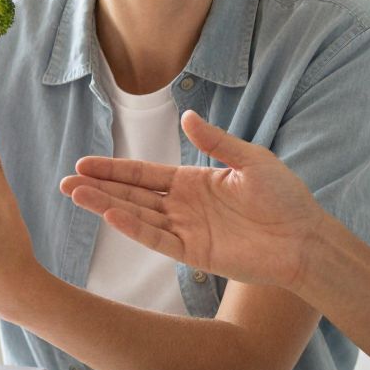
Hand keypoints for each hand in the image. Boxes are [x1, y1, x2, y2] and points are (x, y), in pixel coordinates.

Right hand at [58, 109, 327, 286]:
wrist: (305, 239)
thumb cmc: (285, 197)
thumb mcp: (251, 160)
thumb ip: (216, 142)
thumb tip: (187, 115)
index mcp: (194, 181)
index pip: (144, 174)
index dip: (114, 170)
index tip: (83, 164)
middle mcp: (184, 206)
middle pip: (132, 195)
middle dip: (99, 188)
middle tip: (65, 182)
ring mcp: (187, 230)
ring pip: (138, 216)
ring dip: (107, 206)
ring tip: (77, 196)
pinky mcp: (195, 253)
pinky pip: (158, 239)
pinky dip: (134, 229)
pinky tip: (111, 216)